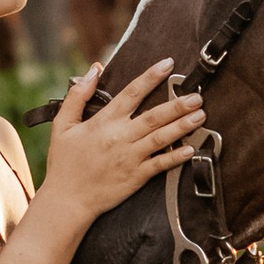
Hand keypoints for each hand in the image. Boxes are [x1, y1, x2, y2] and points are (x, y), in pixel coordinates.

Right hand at [35, 58, 205, 232]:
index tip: (167, 64)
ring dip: (182, 126)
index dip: (151, 77)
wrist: (67, 199)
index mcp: (105, 122)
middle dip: (178, 105)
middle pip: (154, 116)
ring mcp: (130, 157)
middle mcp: (121, 137)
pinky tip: (191, 149)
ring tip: (200, 116)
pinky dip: (176, 157)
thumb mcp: (63, 125)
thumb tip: (94, 70)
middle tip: (196, 96)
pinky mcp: (136, 176)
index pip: (132, 93)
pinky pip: (160, 164)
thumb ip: (77, 95)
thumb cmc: (64, 163)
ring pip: (161, 138)